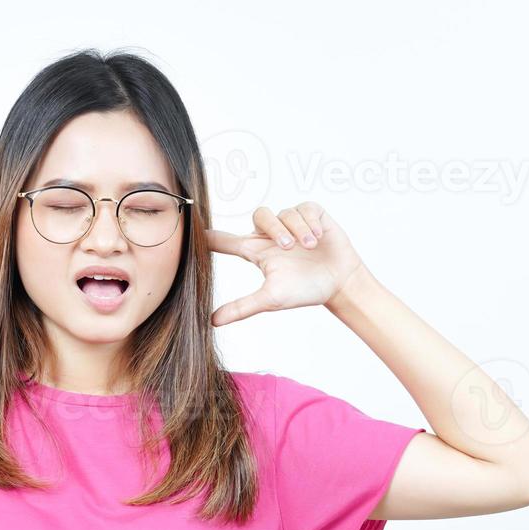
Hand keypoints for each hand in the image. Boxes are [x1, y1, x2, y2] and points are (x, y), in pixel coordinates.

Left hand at [208, 202, 367, 326]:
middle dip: (274, 229)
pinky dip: (310, 223)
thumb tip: (212, 321)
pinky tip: (318, 238)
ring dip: (297, 230)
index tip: (189, 226)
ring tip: (309, 247)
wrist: (339, 284)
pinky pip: (304, 208)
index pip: (224, 240)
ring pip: (284, 213)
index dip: (208, 234)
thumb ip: (242, 307)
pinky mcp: (311, 214)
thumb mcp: (270, 299)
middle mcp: (270, 235)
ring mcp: (291, 222)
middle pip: (259, 216)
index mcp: (255, 251)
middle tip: (288, 248)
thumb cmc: (303, 291)